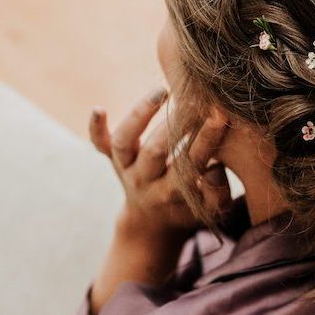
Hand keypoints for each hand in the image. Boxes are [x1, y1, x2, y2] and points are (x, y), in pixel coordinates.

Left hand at [89, 87, 230, 237]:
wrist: (150, 223)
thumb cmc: (188, 209)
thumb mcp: (209, 210)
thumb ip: (218, 193)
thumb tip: (215, 168)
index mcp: (172, 194)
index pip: (191, 163)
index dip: (206, 138)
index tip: (219, 114)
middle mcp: (145, 181)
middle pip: (155, 151)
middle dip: (175, 124)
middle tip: (194, 99)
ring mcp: (125, 169)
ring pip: (124, 142)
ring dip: (140, 115)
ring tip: (162, 91)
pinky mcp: (113, 160)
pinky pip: (99, 144)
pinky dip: (95, 128)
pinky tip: (99, 108)